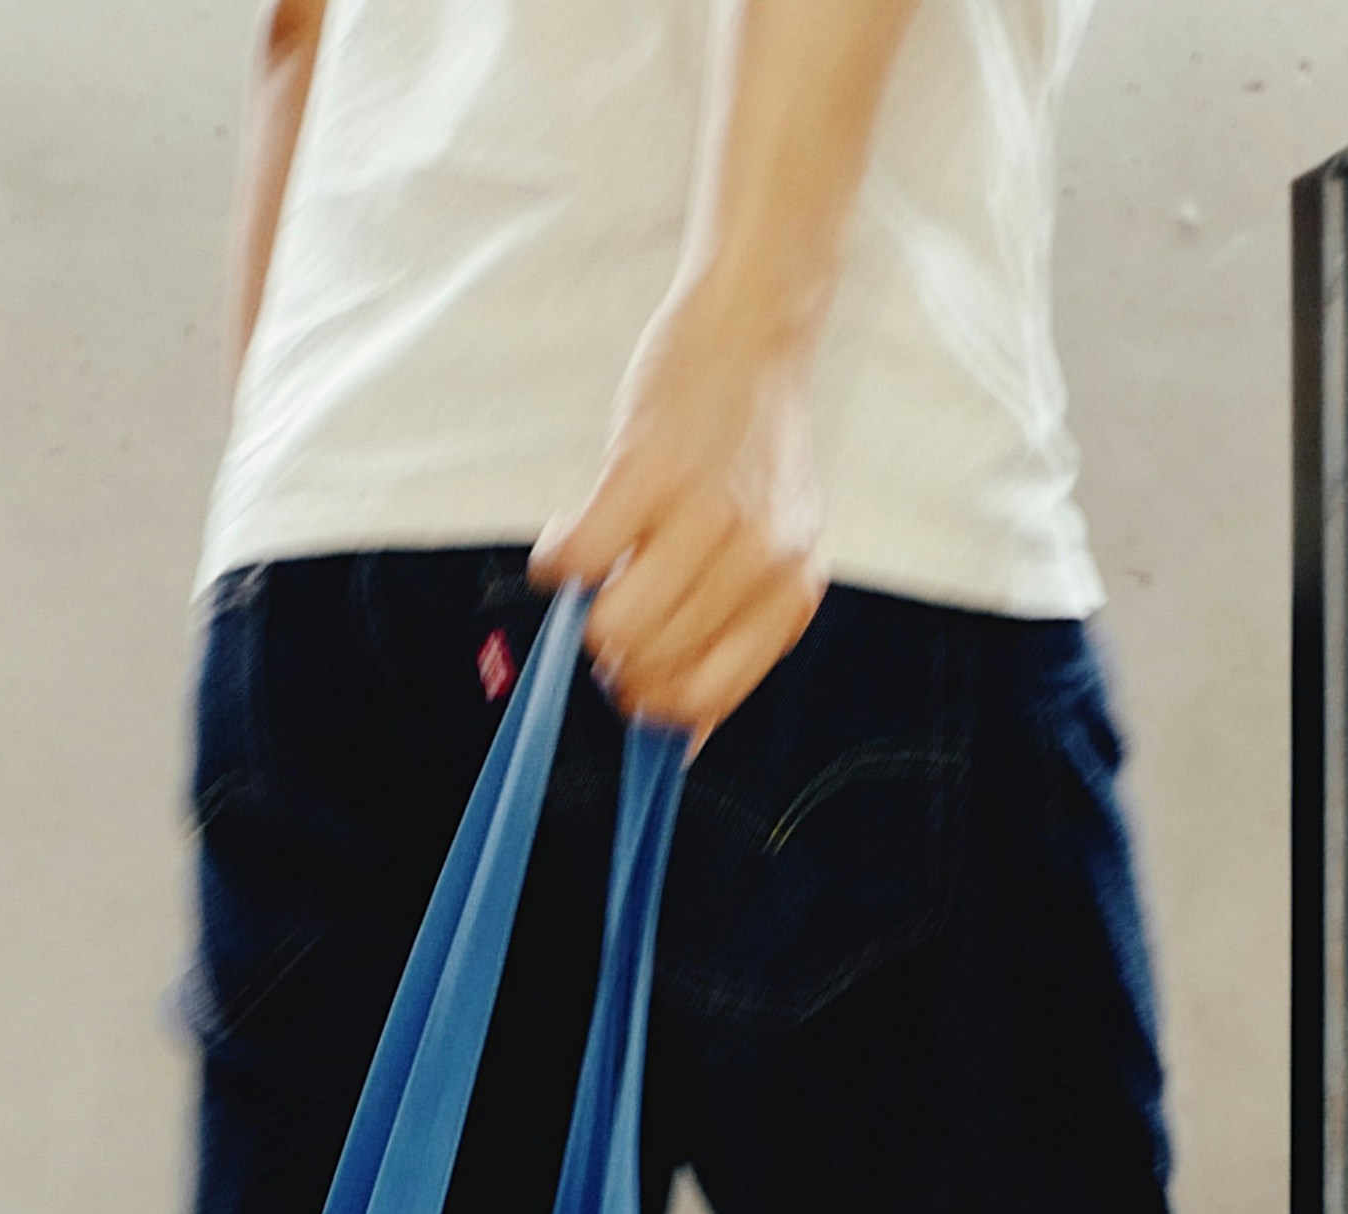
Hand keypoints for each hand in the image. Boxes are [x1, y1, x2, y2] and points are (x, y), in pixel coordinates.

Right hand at [531, 291, 827, 733]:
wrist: (751, 334)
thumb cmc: (750, 449)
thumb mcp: (771, 549)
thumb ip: (734, 639)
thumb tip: (681, 744)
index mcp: (791, 592)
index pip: (705, 700)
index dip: (651, 705)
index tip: (628, 680)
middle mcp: (759, 562)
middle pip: (652, 672)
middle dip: (613, 659)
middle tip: (607, 611)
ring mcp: (706, 518)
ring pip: (614, 630)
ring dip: (584, 613)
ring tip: (593, 572)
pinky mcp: (647, 473)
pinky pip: (576, 561)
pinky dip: (555, 560)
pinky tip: (569, 534)